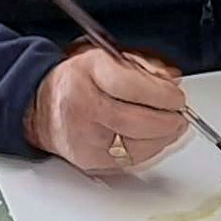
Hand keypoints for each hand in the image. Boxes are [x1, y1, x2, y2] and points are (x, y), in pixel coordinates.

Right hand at [28, 46, 191, 174]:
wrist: (41, 108)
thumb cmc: (79, 82)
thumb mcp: (108, 59)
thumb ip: (144, 67)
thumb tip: (172, 81)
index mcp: (88, 73)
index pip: (132, 87)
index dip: (162, 95)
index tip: (176, 98)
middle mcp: (84, 107)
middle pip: (139, 121)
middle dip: (169, 120)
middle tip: (179, 115)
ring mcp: (86, 138)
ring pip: (138, 146)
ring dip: (163, 138)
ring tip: (169, 127)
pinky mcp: (90, 161)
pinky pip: (131, 161)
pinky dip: (148, 151)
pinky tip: (152, 140)